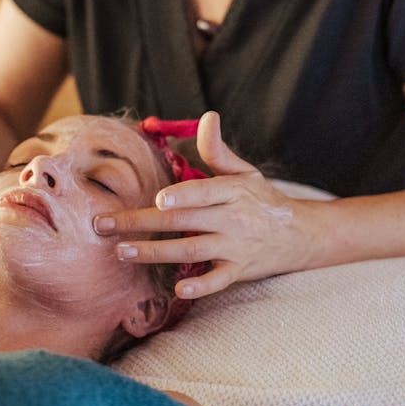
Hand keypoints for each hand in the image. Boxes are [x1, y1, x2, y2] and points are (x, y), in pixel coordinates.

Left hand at [93, 111, 309, 298]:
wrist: (299, 235)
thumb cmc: (262, 200)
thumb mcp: (245, 172)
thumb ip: (218, 150)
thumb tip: (208, 116)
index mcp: (232, 191)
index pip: (205, 192)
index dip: (183, 195)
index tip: (157, 198)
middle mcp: (233, 219)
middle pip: (183, 221)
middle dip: (142, 223)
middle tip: (105, 225)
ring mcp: (235, 247)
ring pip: (191, 251)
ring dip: (155, 252)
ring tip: (122, 252)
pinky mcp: (238, 271)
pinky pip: (217, 281)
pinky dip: (200, 286)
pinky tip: (177, 289)